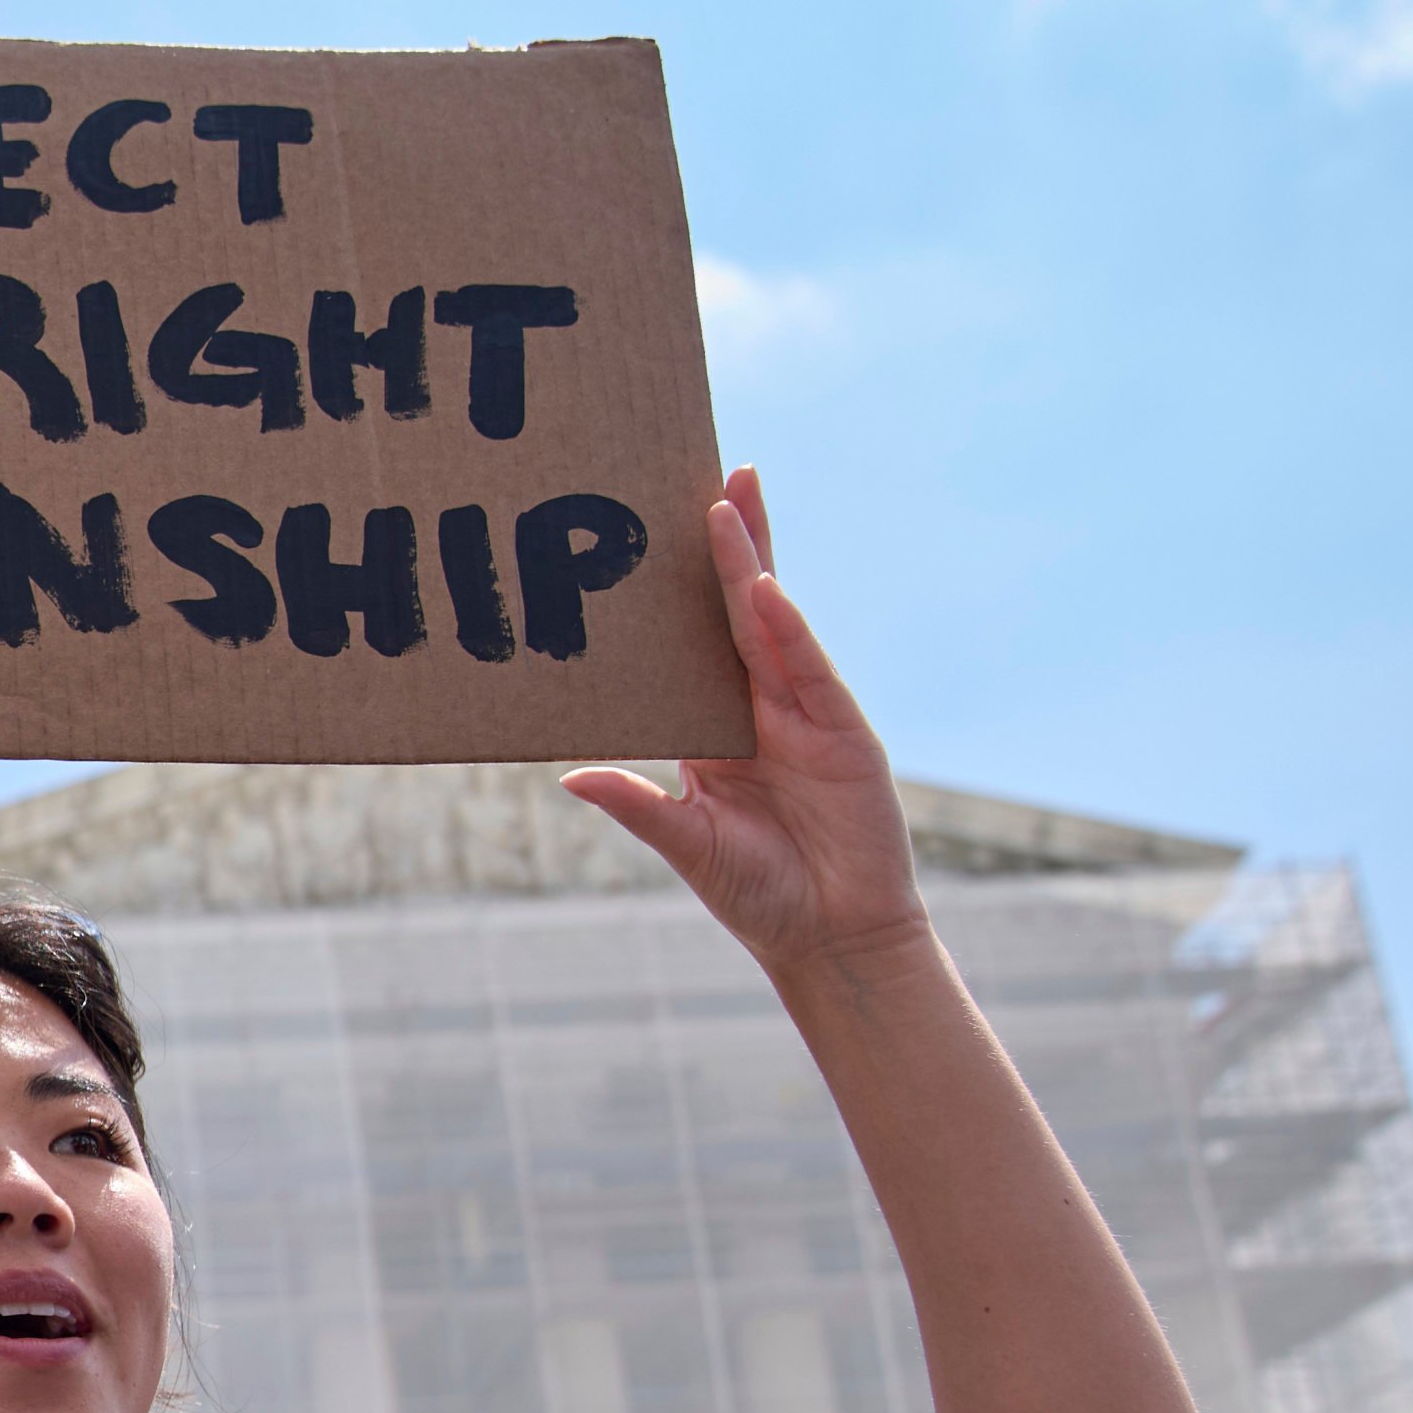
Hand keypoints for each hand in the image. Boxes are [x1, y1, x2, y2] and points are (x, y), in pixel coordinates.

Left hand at [565, 470, 927, 980]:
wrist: (829, 939)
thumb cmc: (759, 893)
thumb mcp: (684, 841)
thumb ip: (634, 803)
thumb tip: (569, 772)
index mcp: (718, 726)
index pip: (701, 637)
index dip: (690, 583)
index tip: (665, 527)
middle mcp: (763, 708)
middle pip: (742, 608)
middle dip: (730, 543)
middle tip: (711, 473)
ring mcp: (807, 715)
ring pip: (774, 623)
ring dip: (752, 563)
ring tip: (727, 501)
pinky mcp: (843, 735)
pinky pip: (809, 671)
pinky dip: (788, 630)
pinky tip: (765, 589)